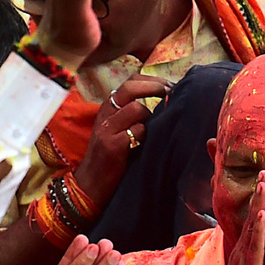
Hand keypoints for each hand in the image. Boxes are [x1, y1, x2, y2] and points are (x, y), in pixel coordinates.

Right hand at [76, 74, 172, 207]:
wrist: (91, 184)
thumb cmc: (111, 158)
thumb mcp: (118, 131)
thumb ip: (133, 116)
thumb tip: (164, 102)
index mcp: (108, 108)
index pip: (129, 82)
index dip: (151, 80)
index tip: (170, 86)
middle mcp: (105, 114)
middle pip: (130, 88)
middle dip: (155, 87)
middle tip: (172, 93)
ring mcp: (107, 129)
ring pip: (136, 109)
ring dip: (152, 116)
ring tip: (157, 129)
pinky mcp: (113, 146)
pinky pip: (138, 131)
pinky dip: (148, 135)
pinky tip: (149, 144)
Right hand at [204, 180, 264, 264]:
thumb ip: (255, 254)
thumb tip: (260, 242)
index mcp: (249, 248)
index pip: (257, 218)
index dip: (263, 198)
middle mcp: (246, 248)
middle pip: (255, 214)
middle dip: (261, 191)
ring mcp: (247, 257)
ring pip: (254, 225)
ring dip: (259, 203)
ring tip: (264, 182)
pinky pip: (255, 245)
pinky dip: (259, 228)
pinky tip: (262, 213)